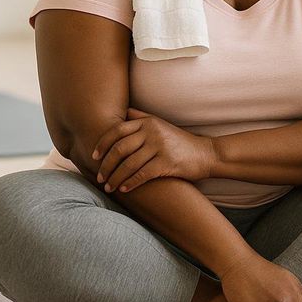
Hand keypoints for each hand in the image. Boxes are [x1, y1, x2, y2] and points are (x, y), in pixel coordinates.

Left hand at [92, 108, 214, 192]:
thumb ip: (141, 117)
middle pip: (119, 149)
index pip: (117, 131)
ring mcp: (160, 147)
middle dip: (106, 165)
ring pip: (128, 164)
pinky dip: (130, 183)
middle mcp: (152, 132)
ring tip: (109, 187)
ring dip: (115, 178)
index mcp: (148, 122)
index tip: (94, 156)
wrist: (206, 154)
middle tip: (100, 177)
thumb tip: (122, 113)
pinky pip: (142, 174)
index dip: (102, 144)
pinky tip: (124, 189)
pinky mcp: (167, 163)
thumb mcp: (161, 124)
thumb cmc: (180, 142)